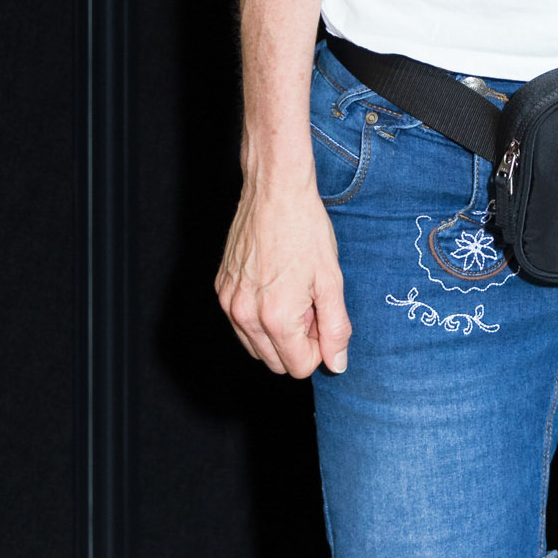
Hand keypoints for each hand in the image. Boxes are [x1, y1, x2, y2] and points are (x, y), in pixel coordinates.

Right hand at [216, 168, 351, 376]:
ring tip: (293, 292)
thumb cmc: (306, 230)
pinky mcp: (220, 288)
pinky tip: (274, 283)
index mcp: (275, 317)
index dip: (318, 347)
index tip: (323, 316)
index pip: (299, 367)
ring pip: (256, 346)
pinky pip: (241, 323)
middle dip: (298, 342)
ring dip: (278, 331)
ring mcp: (228, 302)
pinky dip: (259, 315)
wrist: (275, 191)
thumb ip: (336, 328)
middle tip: (310, 303)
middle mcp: (244, 315)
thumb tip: (337, 365)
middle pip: (275, 363)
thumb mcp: (331, 280)